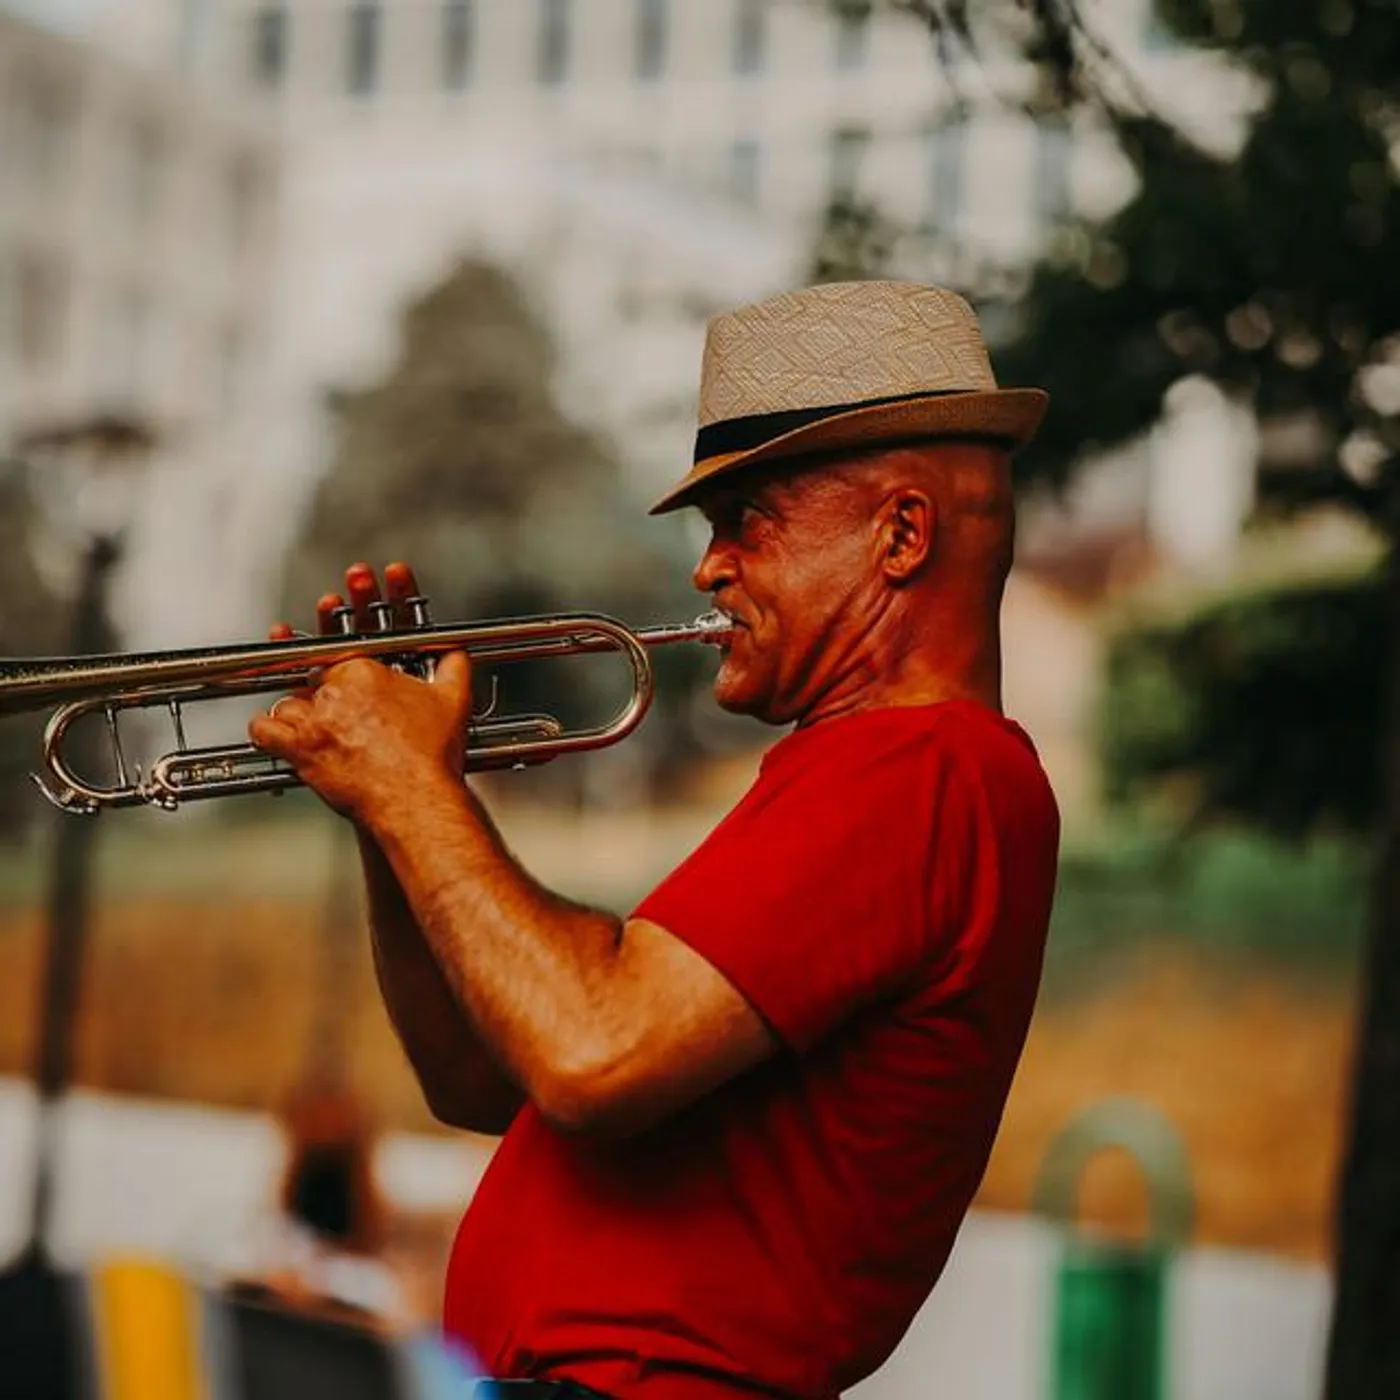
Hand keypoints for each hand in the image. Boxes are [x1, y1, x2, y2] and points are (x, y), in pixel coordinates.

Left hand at [249, 562, 472, 824]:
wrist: (415, 798)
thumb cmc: (429, 756)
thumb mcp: (453, 701)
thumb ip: (454, 667)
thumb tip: (457, 654)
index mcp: (365, 670)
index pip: (341, 654)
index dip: (341, 661)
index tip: (344, 668)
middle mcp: (334, 691)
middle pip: (313, 680)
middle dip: (323, 693)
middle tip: (336, 706)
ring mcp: (314, 719)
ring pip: (289, 702)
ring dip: (296, 712)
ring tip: (309, 721)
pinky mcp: (300, 749)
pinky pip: (265, 731)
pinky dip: (266, 730)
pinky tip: (272, 731)